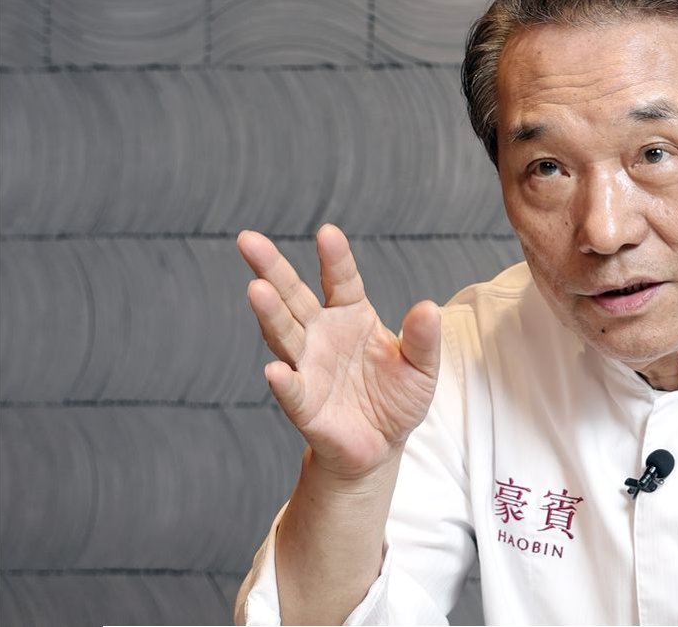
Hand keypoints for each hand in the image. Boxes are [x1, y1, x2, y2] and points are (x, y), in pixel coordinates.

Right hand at [237, 224, 440, 480]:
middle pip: (294, 297)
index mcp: (351, 315)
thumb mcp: (421, 367)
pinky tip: (275, 371)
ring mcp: (308, 367)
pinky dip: (283, 382)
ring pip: (284, 335)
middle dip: (272, 269)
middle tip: (249, 240)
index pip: (341, 280)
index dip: (335, 258)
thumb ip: (423, 339)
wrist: (381, 445)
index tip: (328, 233)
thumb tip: (428, 308)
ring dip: (270, 314)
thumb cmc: (397, 397)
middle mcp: (321, 334)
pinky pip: (292, 391)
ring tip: (256, 290)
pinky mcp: (305, 405)